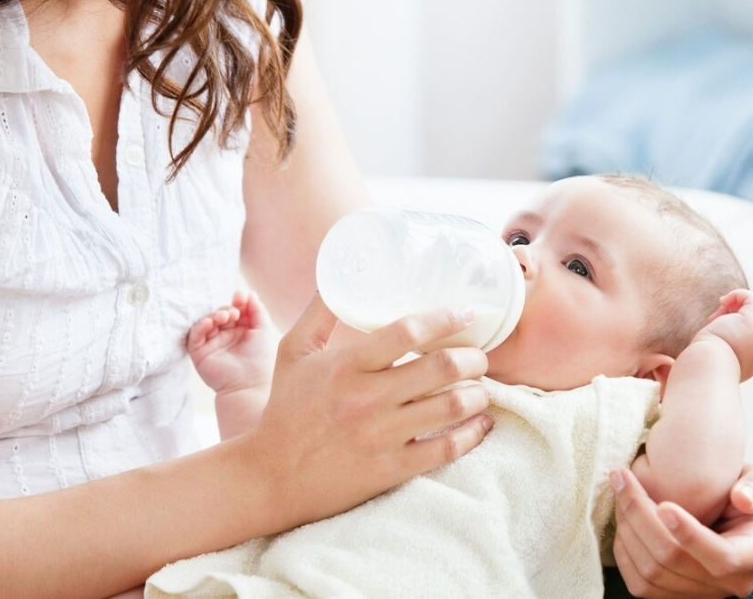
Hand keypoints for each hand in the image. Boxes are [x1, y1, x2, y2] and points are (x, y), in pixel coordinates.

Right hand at [188, 290, 275, 395]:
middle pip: (220, 314)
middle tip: (234, 312)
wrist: (250, 383)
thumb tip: (248, 293)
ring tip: (226, 316)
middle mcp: (225, 338)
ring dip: (214, 315)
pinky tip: (211, 322)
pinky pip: (194, 336)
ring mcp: (212, 345)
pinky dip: (201, 326)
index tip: (240, 297)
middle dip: (226, 309)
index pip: (235, 311)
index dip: (237, 303)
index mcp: (241, 332)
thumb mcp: (263, 329)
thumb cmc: (261, 358)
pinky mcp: (199, 354)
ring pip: (206, 322)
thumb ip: (257, 310)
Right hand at [243, 294, 493, 528]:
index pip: (407, 332)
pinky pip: (445, 450)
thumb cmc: (286, 410)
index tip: (465, 314)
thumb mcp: (293, 353)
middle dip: (473, 358)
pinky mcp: (390, 470)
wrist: (271, 478)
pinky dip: (472, 434)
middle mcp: (367, 398)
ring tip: (482, 388)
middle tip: (479, 357)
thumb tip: (337, 274)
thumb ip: (319, 313)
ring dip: (478, 394)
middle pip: (441, 368)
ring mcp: (381, 436)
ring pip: (451, 407)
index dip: (445, 319)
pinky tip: (481, 423)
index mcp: (347, 365)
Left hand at [610, 463, 752, 598]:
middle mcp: (728, 583)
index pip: (722, 558)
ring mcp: (700, 592)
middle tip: (622, 477)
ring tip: (620, 488)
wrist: (737, 513)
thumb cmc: (752, 493)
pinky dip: (624, 547)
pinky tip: (622, 516)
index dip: (690, 535)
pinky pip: (639, 582)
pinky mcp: (674, 594)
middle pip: (673, 561)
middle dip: (640, 515)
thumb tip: (743, 500)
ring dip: (626, 527)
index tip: (664, 504)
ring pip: (650, 572)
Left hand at [696, 290, 752, 382]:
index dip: (737, 328)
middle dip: (733, 317)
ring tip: (715, 319)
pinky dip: (737, 295)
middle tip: (714, 323)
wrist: (706, 369)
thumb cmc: (702, 368)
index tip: (718, 334)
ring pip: (752, 310)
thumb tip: (716, 342)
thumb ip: (722, 352)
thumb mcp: (715, 361)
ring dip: (732, 309)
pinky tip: (722, 302)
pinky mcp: (752, 321)